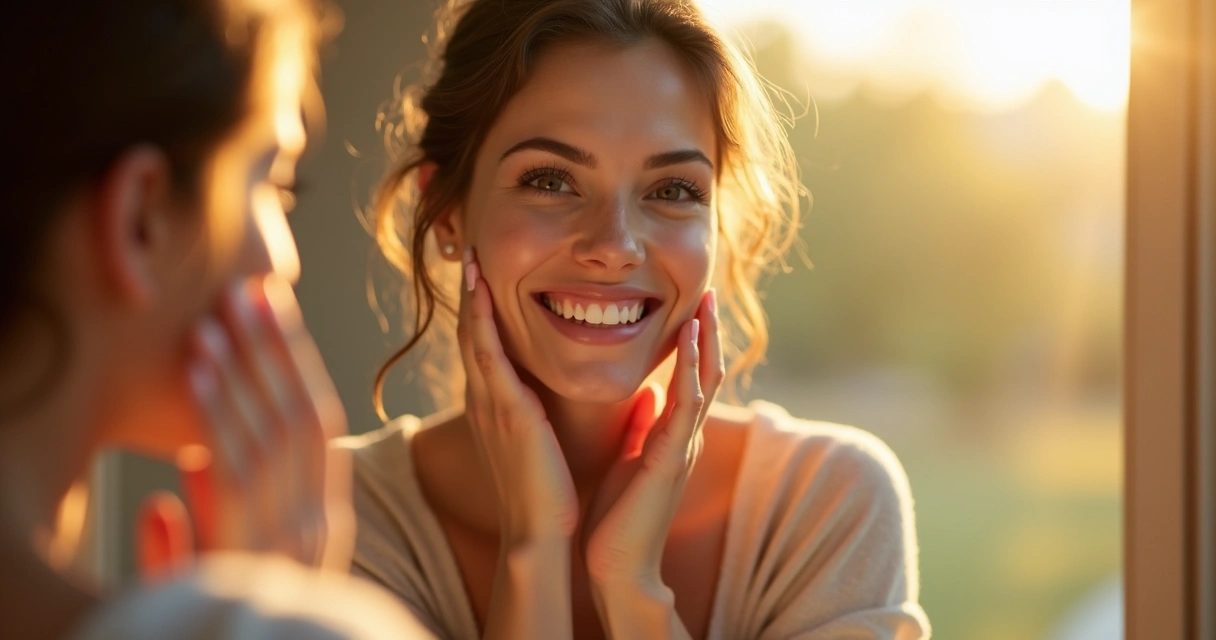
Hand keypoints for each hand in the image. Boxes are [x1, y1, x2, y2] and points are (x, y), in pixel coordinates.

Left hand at [138, 275, 353, 580]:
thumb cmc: (238, 629)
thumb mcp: (231, 570)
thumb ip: (206, 518)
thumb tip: (180, 463)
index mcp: (322, 519)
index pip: (315, 424)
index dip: (292, 364)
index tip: (268, 310)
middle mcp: (317, 519)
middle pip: (301, 414)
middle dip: (276, 348)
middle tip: (252, 287)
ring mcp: (291, 533)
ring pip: (273, 427)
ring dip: (245, 363)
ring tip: (219, 311)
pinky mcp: (259, 548)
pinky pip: (238, 465)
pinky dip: (216, 407)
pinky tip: (195, 364)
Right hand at [457, 248, 577, 545]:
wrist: (537, 533)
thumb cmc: (547, 494)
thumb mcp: (541, 442)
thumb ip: (545, 412)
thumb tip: (566, 385)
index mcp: (495, 406)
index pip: (483, 345)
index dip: (479, 308)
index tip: (483, 272)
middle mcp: (484, 400)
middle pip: (468, 332)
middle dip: (468, 292)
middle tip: (468, 248)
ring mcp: (490, 404)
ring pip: (472, 335)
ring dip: (470, 294)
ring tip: (470, 255)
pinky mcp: (505, 411)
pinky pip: (487, 354)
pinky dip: (480, 319)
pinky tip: (481, 290)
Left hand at [582, 289, 722, 591]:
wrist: (617, 565)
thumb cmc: (618, 516)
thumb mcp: (630, 458)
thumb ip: (642, 426)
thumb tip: (647, 393)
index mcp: (672, 434)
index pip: (690, 377)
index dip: (693, 340)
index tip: (690, 303)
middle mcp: (685, 435)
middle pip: (705, 371)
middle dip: (708, 330)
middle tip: (707, 288)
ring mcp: (683, 445)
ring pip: (704, 380)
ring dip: (706, 338)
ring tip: (705, 300)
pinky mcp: (672, 456)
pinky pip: (687, 402)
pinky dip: (690, 366)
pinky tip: (690, 336)